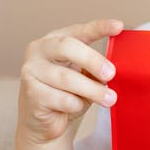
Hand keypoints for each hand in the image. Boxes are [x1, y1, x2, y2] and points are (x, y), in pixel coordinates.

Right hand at [17, 19, 123, 146]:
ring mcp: (31, 71)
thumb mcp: (85, 76)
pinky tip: (75, 107)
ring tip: (110, 98)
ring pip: (67, 78)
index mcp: (55, 40)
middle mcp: (39, 51)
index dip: (99, 27)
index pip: (79, 30)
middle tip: (111, 74)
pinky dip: (76, 105)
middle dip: (93, 60)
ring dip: (92, 90)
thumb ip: (96, 68)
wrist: (45, 123)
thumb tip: (114, 69)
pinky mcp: (30, 93)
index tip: (118, 26)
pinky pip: (62, 99)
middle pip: (68, 47)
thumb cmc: (66, 94)